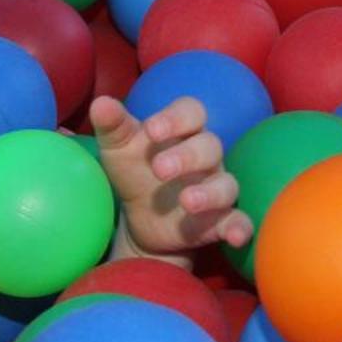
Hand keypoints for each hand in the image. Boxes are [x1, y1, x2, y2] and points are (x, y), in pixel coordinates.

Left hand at [91, 94, 251, 258]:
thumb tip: (101, 104)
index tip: (151, 130)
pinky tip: (236, 237)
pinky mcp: (219, 220)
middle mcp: (205, 157)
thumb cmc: (134, 172)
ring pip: (226, 184)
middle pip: (210, 146)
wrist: (141, 219)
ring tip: (186, 201)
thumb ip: (112, 125)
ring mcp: (214, 188)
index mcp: (183, 132)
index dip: (176, 118)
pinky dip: (240, 227)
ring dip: (210, 193)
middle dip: (187, 156)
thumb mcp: (118, 148)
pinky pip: (238, 221)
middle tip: (159, 169)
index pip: (192, 112)